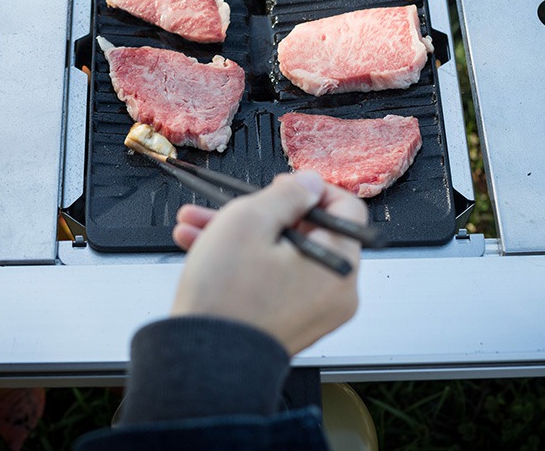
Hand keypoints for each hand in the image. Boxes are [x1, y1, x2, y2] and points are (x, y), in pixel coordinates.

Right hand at [170, 170, 367, 354]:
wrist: (203, 361)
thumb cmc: (227, 297)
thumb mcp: (251, 220)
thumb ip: (286, 193)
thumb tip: (308, 183)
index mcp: (338, 264)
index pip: (346, 209)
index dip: (310, 189)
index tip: (282, 185)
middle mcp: (335, 291)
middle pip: (307, 231)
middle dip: (260, 213)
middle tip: (231, 205)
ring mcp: (313, 311)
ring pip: (281, 254)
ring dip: (241, 235)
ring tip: (198, 223)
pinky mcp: (288, 324)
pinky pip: (272, 280)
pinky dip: (244, 263)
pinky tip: (200, 248)